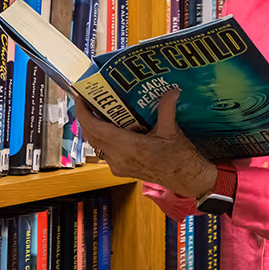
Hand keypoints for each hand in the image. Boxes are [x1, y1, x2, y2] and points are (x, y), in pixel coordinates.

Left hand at [74, 89, 217, 199]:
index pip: (96, 129)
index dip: (84, 113)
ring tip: (99, 109)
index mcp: (129, 147)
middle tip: (89, 99)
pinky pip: (105, 151)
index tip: (81, 98)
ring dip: (94, 128)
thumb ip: (167, 108)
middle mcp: (119, 158)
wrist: (187, 180)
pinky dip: (104, 137)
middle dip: (86, 117)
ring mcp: (119, 165)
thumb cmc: (180, 158)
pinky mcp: (122, 169)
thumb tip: (171, 89)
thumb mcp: (173, 130)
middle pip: (92, 136)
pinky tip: (113, 126)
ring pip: (97, 144)